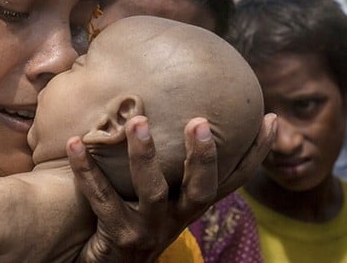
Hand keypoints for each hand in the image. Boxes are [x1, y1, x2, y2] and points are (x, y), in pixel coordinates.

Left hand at [66, 114, 276, 262]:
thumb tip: (159, 109)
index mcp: (189, 206)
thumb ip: (166, 165)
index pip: (231, 180)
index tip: (271, 119)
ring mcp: (148, 229)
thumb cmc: (130, 221)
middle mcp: (176, 218)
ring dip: (144, 156)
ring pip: (152, 191)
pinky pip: (101, 199)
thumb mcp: (158, 198)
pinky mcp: (118, 236)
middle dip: (202, 156)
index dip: (255, 154)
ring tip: (137, 122)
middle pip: (200, 189)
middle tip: (200, 121)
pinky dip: (87, 170)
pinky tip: (75, 143)